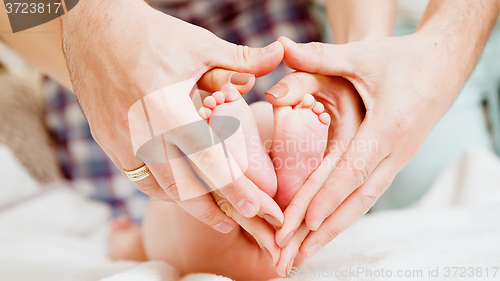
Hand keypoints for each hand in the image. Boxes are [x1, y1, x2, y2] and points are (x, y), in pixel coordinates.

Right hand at [61, 0, 284, 231]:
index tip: (257, 209)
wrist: (93, 30)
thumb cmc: (151, 35)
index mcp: (165, 106)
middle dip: (212, 211)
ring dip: (187, 204)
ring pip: (158, 187)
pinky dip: (162, 188)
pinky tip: (180, 191)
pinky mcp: (106, 140)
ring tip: (212, 213)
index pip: (208, 159)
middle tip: (237, 223)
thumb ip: (242, 59)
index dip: (234, 188)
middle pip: (181, 187)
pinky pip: (138, 177)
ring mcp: (118, 139)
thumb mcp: (199, 45)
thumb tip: (280, 53)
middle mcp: (139, 130)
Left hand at [268, 32, 470, 262]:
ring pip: (364, 202)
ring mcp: (398, 158)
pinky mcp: (395, 159)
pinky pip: (369, 192)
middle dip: (325, 230)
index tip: (304, 223)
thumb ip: (321, 56)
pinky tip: (329, 227)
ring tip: (307, 253)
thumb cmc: (403, 58)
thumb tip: (282, 47)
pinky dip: (347, 212)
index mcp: (388, 127)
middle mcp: (396, 150)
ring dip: (335, 229)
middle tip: (294, 257)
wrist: (444, 62)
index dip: (327, 197)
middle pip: (358, 198)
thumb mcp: (362, 55)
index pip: (352, 170)